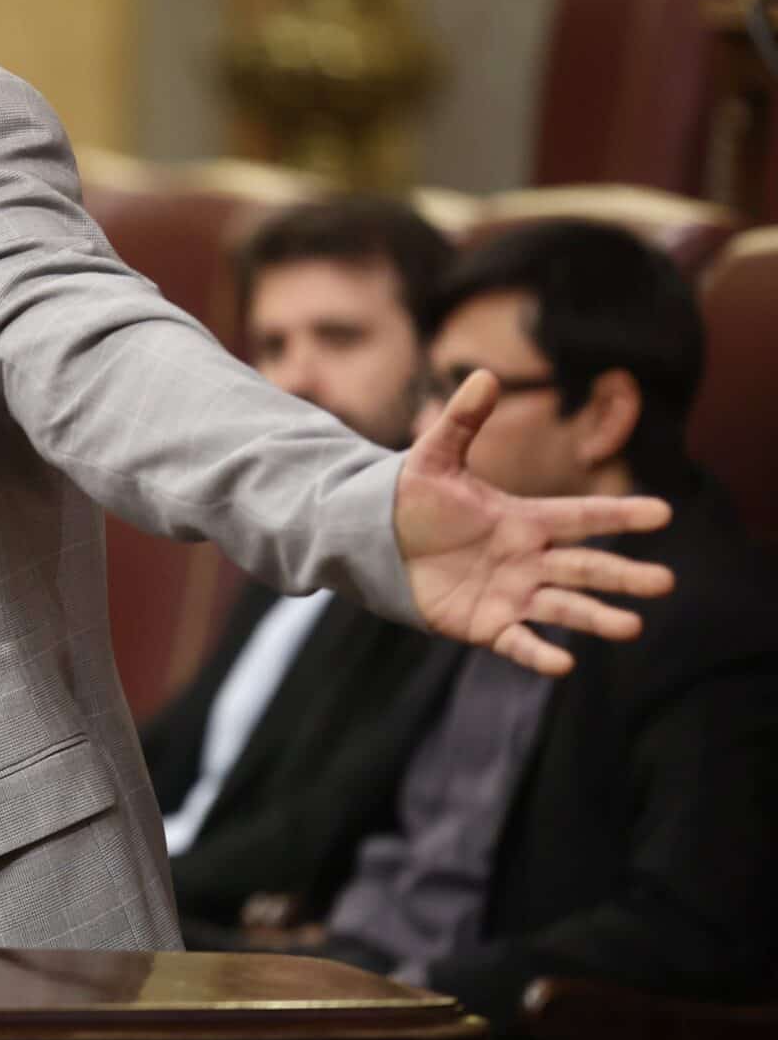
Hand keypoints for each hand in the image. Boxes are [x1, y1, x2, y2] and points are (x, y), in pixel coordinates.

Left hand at [394, 369, 673, 675]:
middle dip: (624, 575)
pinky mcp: (485, 624)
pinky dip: (539, 653)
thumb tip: (485, 374)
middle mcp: (527, 559)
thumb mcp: (434, 458)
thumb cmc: (411, 499)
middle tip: (665, 582)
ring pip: (563, 607)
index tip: (663, 513)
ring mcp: (510, 594)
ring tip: (630, 627)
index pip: (583, 516)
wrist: (375, 542)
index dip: (620, 514)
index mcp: (524, 519)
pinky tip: (563, 664)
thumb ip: (461, 421)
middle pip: (585, 566)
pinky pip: (518, 642)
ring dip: (597, 617)